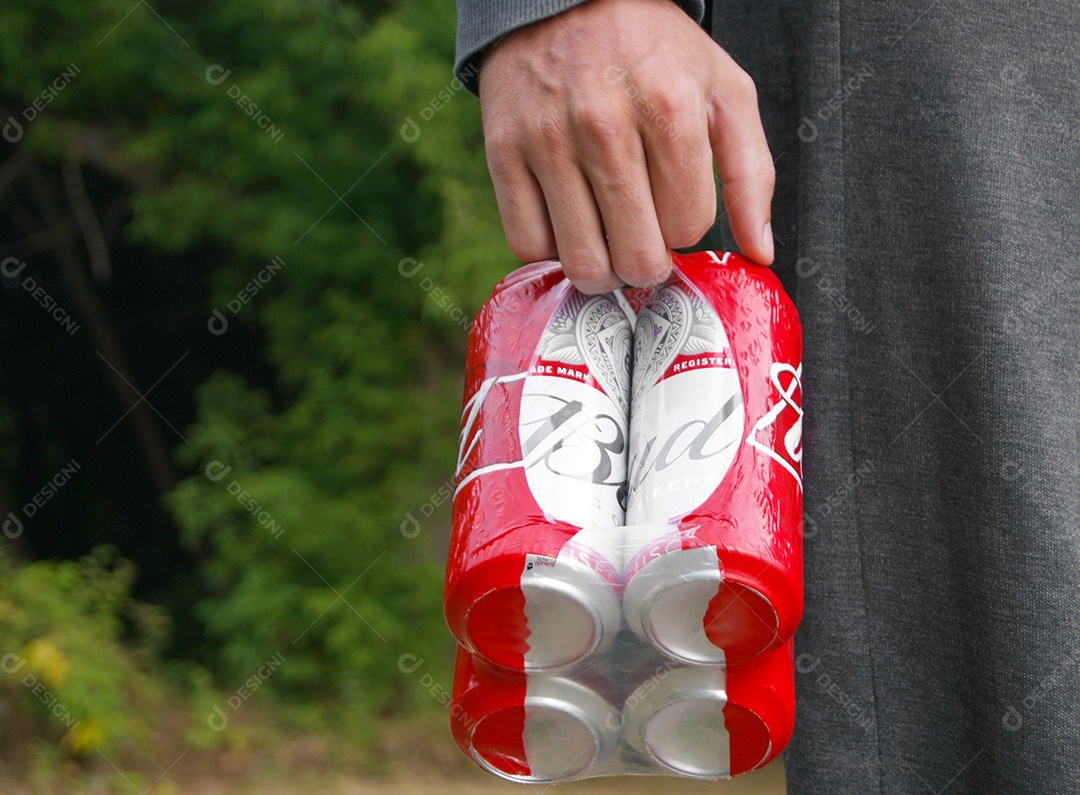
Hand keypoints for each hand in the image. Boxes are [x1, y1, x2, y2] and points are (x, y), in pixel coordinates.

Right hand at [478, 0, 774, 293]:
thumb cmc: (651, 49)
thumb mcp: (723, 89)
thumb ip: (751, 172)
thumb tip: (759, 252)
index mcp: (669, 108)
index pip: (688, 227)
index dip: (685, 224)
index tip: (673, 202)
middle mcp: (605, 126)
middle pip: (637, 257)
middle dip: (647, 262)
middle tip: (643, 240)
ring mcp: (548, 142)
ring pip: (583, 262)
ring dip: (602, 266)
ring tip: (607, 238)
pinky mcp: (503, 154)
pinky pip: (529, 245)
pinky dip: (552, 249)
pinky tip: (568, 222)